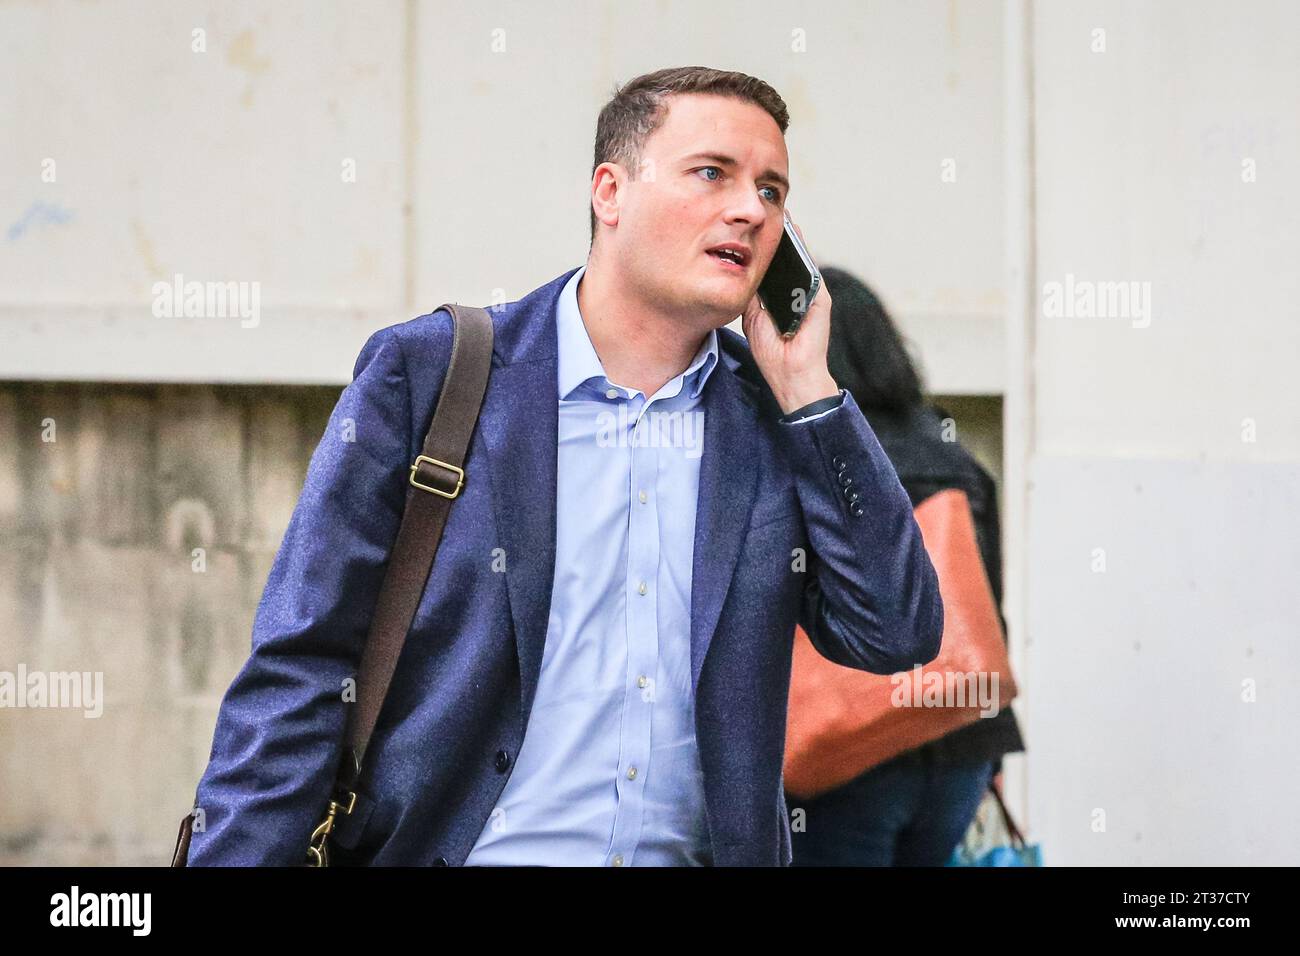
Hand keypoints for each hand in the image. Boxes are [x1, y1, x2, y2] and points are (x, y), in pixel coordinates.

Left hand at [740, 217, 837, 415]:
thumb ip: (751, 294)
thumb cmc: (771, 351)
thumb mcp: (753, 316)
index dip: (765, 247)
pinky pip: (811, 270)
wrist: (790, 374)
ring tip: (783, 215)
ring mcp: (811, 294)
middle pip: (788, 259)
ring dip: (794, 238)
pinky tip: (794, 235)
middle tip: (772, 210)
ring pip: (802, 260)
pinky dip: (804, 252)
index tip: (755, 227)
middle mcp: (797, 292)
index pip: (774, 266)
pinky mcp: (821, 299)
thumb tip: (740, 270)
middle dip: (781, 236)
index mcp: (780, 296)